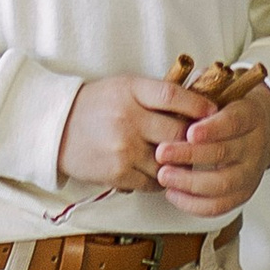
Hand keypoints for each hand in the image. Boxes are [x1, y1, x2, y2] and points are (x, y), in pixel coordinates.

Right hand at [60, 70, 207, 196]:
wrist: (56, 128)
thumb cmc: (95, 105)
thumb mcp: (124, 87)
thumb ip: (155, 95)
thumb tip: (197, 105)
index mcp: (131, 91)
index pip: (173, 95)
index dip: (198, 104)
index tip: (213, 112)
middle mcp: (129, 118)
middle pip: (178, 133)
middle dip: (193, 141)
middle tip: (201, 144)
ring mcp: (123, 147)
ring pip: (170, 163)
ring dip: (178, 165)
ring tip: (178, 161)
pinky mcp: (117, 172)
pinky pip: (153, 183)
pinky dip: (160, 181)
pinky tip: (157, 173)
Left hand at [154, 77, 269, 216]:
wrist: (256, 131)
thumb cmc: (226, 109)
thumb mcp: (219, 92)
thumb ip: (200, 93)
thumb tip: (174, 94)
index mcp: (250, 115)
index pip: (234, 121)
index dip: (212, 128)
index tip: (189, 132)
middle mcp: (255, 145)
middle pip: (225, 153)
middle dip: (190, 155)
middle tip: (161, 153)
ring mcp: (251, 172)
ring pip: (223, 183)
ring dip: (190, 182)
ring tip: (163, 175)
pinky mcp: (243, 194)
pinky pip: (219, 206)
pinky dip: (194, 204)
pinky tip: (173, 193)